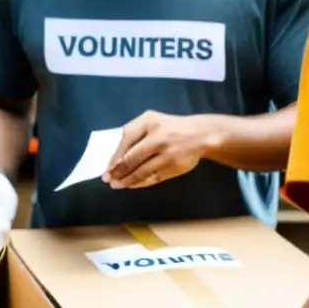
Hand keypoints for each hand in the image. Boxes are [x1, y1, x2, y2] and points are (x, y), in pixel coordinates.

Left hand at [103, 111, 218, 188]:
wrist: (201, 135)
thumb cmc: (170, 128)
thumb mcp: (151, 121)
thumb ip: (133, 135)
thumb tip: (116, 159)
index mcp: (149, 122)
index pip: (126, 140)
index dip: (115, 157)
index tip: (107, 169)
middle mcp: (159, 138)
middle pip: (133, 158)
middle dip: (119, 171)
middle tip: (109, 180)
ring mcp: (167, 154)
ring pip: (142, 171)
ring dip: (127, 180)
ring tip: (118, 185)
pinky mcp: (174, 168)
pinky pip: (153, 178)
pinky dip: (140, 183)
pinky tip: (132, 185)